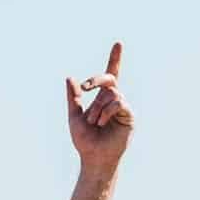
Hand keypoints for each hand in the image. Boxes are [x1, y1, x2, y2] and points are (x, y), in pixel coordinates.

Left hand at [65, 42, 132, 170]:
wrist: (93, 156)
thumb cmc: (84, 139)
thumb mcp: (74, 116)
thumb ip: (73, 97)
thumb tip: (70, 77)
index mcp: (101, 98)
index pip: (110, 75)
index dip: (115, 59)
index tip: (118, 43)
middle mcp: (114, 99)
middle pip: (109, 79)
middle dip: (96, 80)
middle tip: (86, 87)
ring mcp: (123, 107)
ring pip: (110, 94)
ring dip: (97, 108)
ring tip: (95, 122)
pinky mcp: (130, 115)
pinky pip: (118, 103)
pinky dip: (106, 112)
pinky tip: (102, 123)